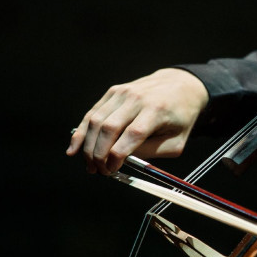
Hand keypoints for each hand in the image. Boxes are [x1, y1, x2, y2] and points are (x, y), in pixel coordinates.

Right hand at [66, 68, 209, 174]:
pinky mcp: (113, 92)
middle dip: (99, 154)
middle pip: (109, 128)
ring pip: (96, 120)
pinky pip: (93, 113)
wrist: (180, 85)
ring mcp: (123, 92)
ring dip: (88, 146)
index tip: (112, 170)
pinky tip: (75, 148)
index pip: (132, 134)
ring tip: (90, 166)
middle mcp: (137, 98)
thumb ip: (152, 152)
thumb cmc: (181, 116)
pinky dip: (82, 132)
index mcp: (157, 110)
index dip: (117, 155)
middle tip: (99, 171)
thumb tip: (123, 161)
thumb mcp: (177, 141)